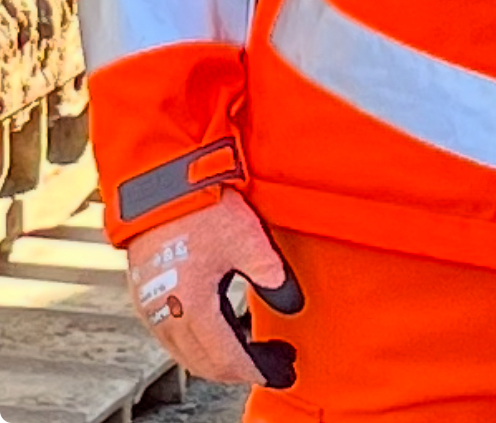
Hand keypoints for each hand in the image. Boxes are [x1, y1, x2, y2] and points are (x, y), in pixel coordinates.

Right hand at [126, 191, 303, 387]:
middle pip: (206, 365)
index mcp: (192, 308)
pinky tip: (219, 331)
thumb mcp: (247, 239)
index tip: (282, 371)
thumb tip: (293, 306)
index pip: (228, 360)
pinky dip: (198, 345)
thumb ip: (271, 277)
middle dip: (242, 369)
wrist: (160, 182)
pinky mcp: (144, 297)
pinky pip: (173, 338)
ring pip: (187, 355)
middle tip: (273, 361)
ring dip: (218, 360)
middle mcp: (166, 317)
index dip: (258, 370)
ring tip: (250, 349)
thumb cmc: (202, 207)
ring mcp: (151, 309)